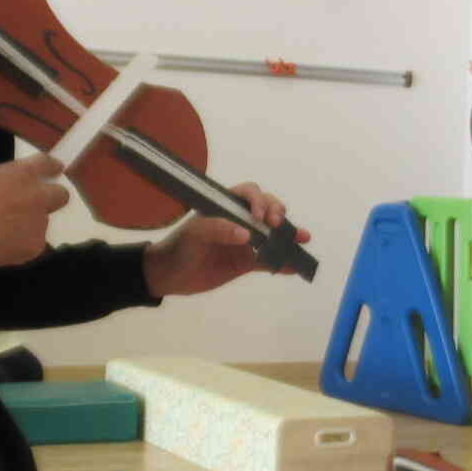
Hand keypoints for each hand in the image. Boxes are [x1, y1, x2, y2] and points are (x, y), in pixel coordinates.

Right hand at [0, 154, 68, 266]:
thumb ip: (11, 179)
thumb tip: (20, 186)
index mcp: (23, 173)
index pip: (48, 165)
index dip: (53, 168)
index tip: (55, 170)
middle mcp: (38, 196)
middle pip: (61, 195)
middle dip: (53, 198)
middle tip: (34, 206)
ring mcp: (39, 222)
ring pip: (43, 222)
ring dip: (30, 224)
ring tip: (3, 231)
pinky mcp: (35, 246)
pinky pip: (34, 243)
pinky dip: (22, 244)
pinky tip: (3, 244)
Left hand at [143, 183, 308, 296]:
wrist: (169, 276)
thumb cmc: (179, 248)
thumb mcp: (194, 234)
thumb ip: (218, 230)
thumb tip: (246, 235)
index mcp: (224, 206)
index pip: (248, 193)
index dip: (258, 200)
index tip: (259, 216)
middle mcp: (238, 221)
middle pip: (266, 210)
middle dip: (277, 213)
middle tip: (279, 224)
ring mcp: (244, 242)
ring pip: (272, 235)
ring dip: (288, 236)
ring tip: (302, 239)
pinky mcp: (246, 263)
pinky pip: (269, 261)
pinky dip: (282, 263)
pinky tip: (294, 266)